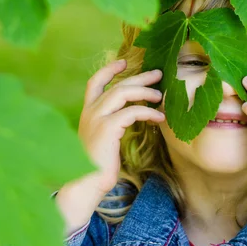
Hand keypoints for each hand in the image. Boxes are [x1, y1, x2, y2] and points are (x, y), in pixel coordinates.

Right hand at [78, 59, 164, 193]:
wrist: (86, 183)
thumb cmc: (97, 166)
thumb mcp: (103, 141)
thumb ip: (112, 125)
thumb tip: (132, 116)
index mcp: (87, 113)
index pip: (95, 82)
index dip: (109, 70)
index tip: (124, 62)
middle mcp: (90, 112)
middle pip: (116, 85)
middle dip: (139, 77)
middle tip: (158, 73)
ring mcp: (97, 118)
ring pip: (123, 92)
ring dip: (145, 91)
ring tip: (160, 95)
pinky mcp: (107, 128)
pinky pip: (131, 112)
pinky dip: (148, 112)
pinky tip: (159, 117)